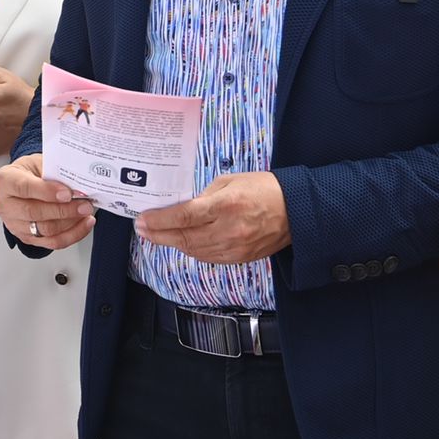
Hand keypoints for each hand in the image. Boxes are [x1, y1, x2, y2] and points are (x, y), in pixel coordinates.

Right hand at [0, 154, 95, 249]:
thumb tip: (75, 186)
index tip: (67, 194)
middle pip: (34, 212)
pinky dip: (71, 235)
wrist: (22, 183)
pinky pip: (51, 242)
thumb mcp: (38, 162)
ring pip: (44, 230)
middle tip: (84, 204)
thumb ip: (53, 173)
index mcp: (4, 181)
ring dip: (70, 223)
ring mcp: (14, 224)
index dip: (47, 191)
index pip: (24, 188)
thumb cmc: (30, 171)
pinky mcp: (26, 238)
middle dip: (64, 210)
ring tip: (86, 213)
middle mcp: (4, 205)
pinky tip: (82, 225)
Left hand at [135, 172, 290, 264]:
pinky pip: (208, 257)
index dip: (159, 220)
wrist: (296, 211)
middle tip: (141, 229)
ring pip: (193, 250)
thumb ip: (204, 195)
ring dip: (172, 243)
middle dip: (158, 234)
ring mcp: (235, 247)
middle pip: (184, 237)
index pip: (184, 216)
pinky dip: (191, 250)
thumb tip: (183, 207)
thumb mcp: (231, 181)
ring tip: (156, 236)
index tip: (143, 219)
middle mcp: (229, 229)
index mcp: (226, 205)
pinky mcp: (240, 258)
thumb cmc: (265, 189)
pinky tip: (180, 243)